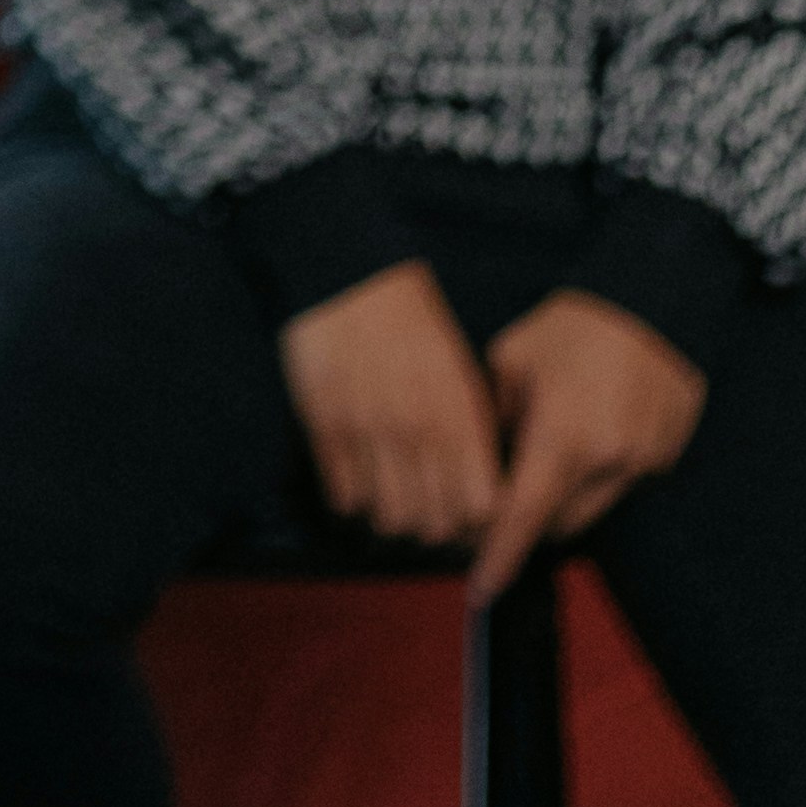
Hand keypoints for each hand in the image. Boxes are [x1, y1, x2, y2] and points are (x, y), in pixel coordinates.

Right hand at [278, 259, 501, 554]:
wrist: (348, 276)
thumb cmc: (412, 323)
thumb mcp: (459, 369)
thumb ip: (470, 429)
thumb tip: (476, 488)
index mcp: (458, 412)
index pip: (480, 506)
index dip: (477, 525)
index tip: (470, 521)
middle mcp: (417, 428)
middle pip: (435, 524)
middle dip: (435, 530)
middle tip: (428, 516)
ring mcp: (369, 430)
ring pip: (389, 519)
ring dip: (392, 520)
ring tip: (391, 502)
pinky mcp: (325, 427)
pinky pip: (344, 497)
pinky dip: (353, 500)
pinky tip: (358, 481)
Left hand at [470, 291, 705, 601]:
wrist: (653, 299)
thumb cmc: (574, 325)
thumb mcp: (512, 361)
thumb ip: (494, 420)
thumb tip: (481, 464)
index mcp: (561, 438)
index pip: (523, 519)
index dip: (499, 558)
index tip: (480, 587)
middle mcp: (607, 462)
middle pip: (557, 525)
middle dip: (529, 520)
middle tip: (507, 493)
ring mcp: (643, 464)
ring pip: (592, 509)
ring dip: (566, 497)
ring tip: (555, 446)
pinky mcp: (665, 457)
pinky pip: (622, 485)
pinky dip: (600, 474)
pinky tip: (593, 426)